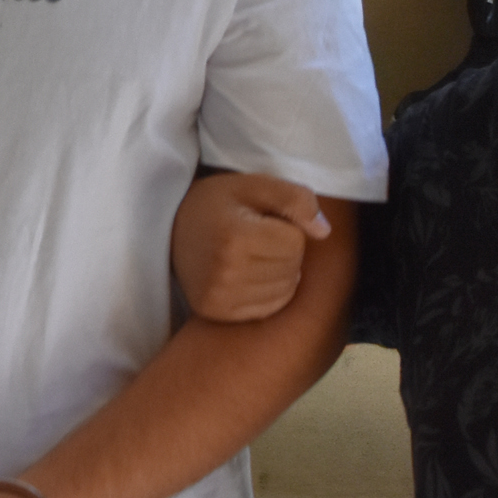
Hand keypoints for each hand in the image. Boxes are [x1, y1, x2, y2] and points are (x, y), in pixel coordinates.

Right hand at [172, 172, 328, 321]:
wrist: (173, 228)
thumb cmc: (220, 203)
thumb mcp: (255, 185)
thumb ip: (295, 199)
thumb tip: (324, 232)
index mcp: (235, 236)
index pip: (296, 244)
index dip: (289, 229)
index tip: (266, 221)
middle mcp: (225, 271)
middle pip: (292, 268)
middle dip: (287, 251)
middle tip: (259, 237)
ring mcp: (219, 296)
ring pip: (285, 291)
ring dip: (281, 272)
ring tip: (255, 255)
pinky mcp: (216, 312)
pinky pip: (268, 309)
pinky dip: (270, 292)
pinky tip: (252, 274)